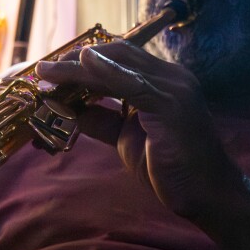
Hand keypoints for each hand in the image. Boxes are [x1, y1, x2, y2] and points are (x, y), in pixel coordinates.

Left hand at [36, 43, 241, 218]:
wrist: (206, 194)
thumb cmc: (171, 168)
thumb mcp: (127, 139)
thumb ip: (103, 120)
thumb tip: (71, 109)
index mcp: (162, 81)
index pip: (119, 58)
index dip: (84, 60)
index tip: (53, 68)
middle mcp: (170, 76)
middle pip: (115, 54)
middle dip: (75, 60)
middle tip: (42, 68)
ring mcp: (173, 87)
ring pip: (117, 65)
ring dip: (78, 67)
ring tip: (46, 71)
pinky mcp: (170, 103)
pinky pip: (130, 82)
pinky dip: (103, 71)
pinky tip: (81, 65)